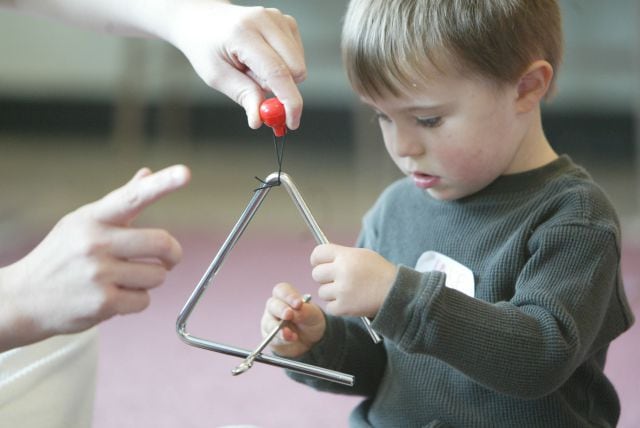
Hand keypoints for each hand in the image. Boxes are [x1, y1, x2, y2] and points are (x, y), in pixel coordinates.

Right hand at [0, 165, 190, 350]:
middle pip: (162, 243)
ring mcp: (99, 273)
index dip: (163, 184)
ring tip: (124, 280)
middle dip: (172, 255)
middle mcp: (95, 242)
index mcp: (93, 218)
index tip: (185, 173)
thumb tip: (147, 173)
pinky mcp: (103, 303)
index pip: (133, 197)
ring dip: (149, 280)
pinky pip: (144, 300)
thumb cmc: (61, 256)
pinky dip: (137, 301)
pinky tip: (114, 296)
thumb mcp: (83, 222)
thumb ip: (120, 201)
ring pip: (158, 275)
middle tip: (168, 260)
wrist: (23, 299)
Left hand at [168, 1, 305, 129]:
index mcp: (243, 33)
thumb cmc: (206, 46)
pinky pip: (298, 57)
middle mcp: (266, 21)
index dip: (289, 102)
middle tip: (258, 91)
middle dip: (283, 90)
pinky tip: (263, 59)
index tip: (292, 122)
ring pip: (298, 66)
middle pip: (296, 70)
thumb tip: (259, 119)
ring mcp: (279, 19)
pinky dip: (283, 66)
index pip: (277, 72)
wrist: (204, 19)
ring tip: (254, 68)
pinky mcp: (288, 22)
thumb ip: (242, 95)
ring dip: (280, 77)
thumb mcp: (216, 76)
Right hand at [261, 282, 324, 357]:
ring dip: (280, 329)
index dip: (289, 296)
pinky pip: (271, 337)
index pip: (282, 290)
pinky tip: (291, 339)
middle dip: (281, 310)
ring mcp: (269, 321)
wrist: (309, 340)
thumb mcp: (313, 315)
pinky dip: (281, 339)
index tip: (298, 304)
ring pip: (269, 323)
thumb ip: (305, 311)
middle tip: (289, 315)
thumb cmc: (310, 320)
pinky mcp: (269, 336)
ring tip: (291, 334)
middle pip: (272, 305)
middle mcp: (274, 306)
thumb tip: (295, 312)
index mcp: (285, 295)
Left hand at [310, 244, 397, 317]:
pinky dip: (337, 307)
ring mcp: (342, 290)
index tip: (319, 264)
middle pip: (316, 274)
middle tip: (335, 280)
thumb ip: (342, 255)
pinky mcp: (344, 307)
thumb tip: (322, 258)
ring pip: (321, 292)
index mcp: (346, 256)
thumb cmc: (380, 273)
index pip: (318, 253)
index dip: (316, 259)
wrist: (396, 293)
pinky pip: (329, 307)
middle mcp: (342, 271)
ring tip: (347, 292)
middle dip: (324, 278)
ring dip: (331, 294)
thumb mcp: (363, 255)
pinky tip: (349, 302)